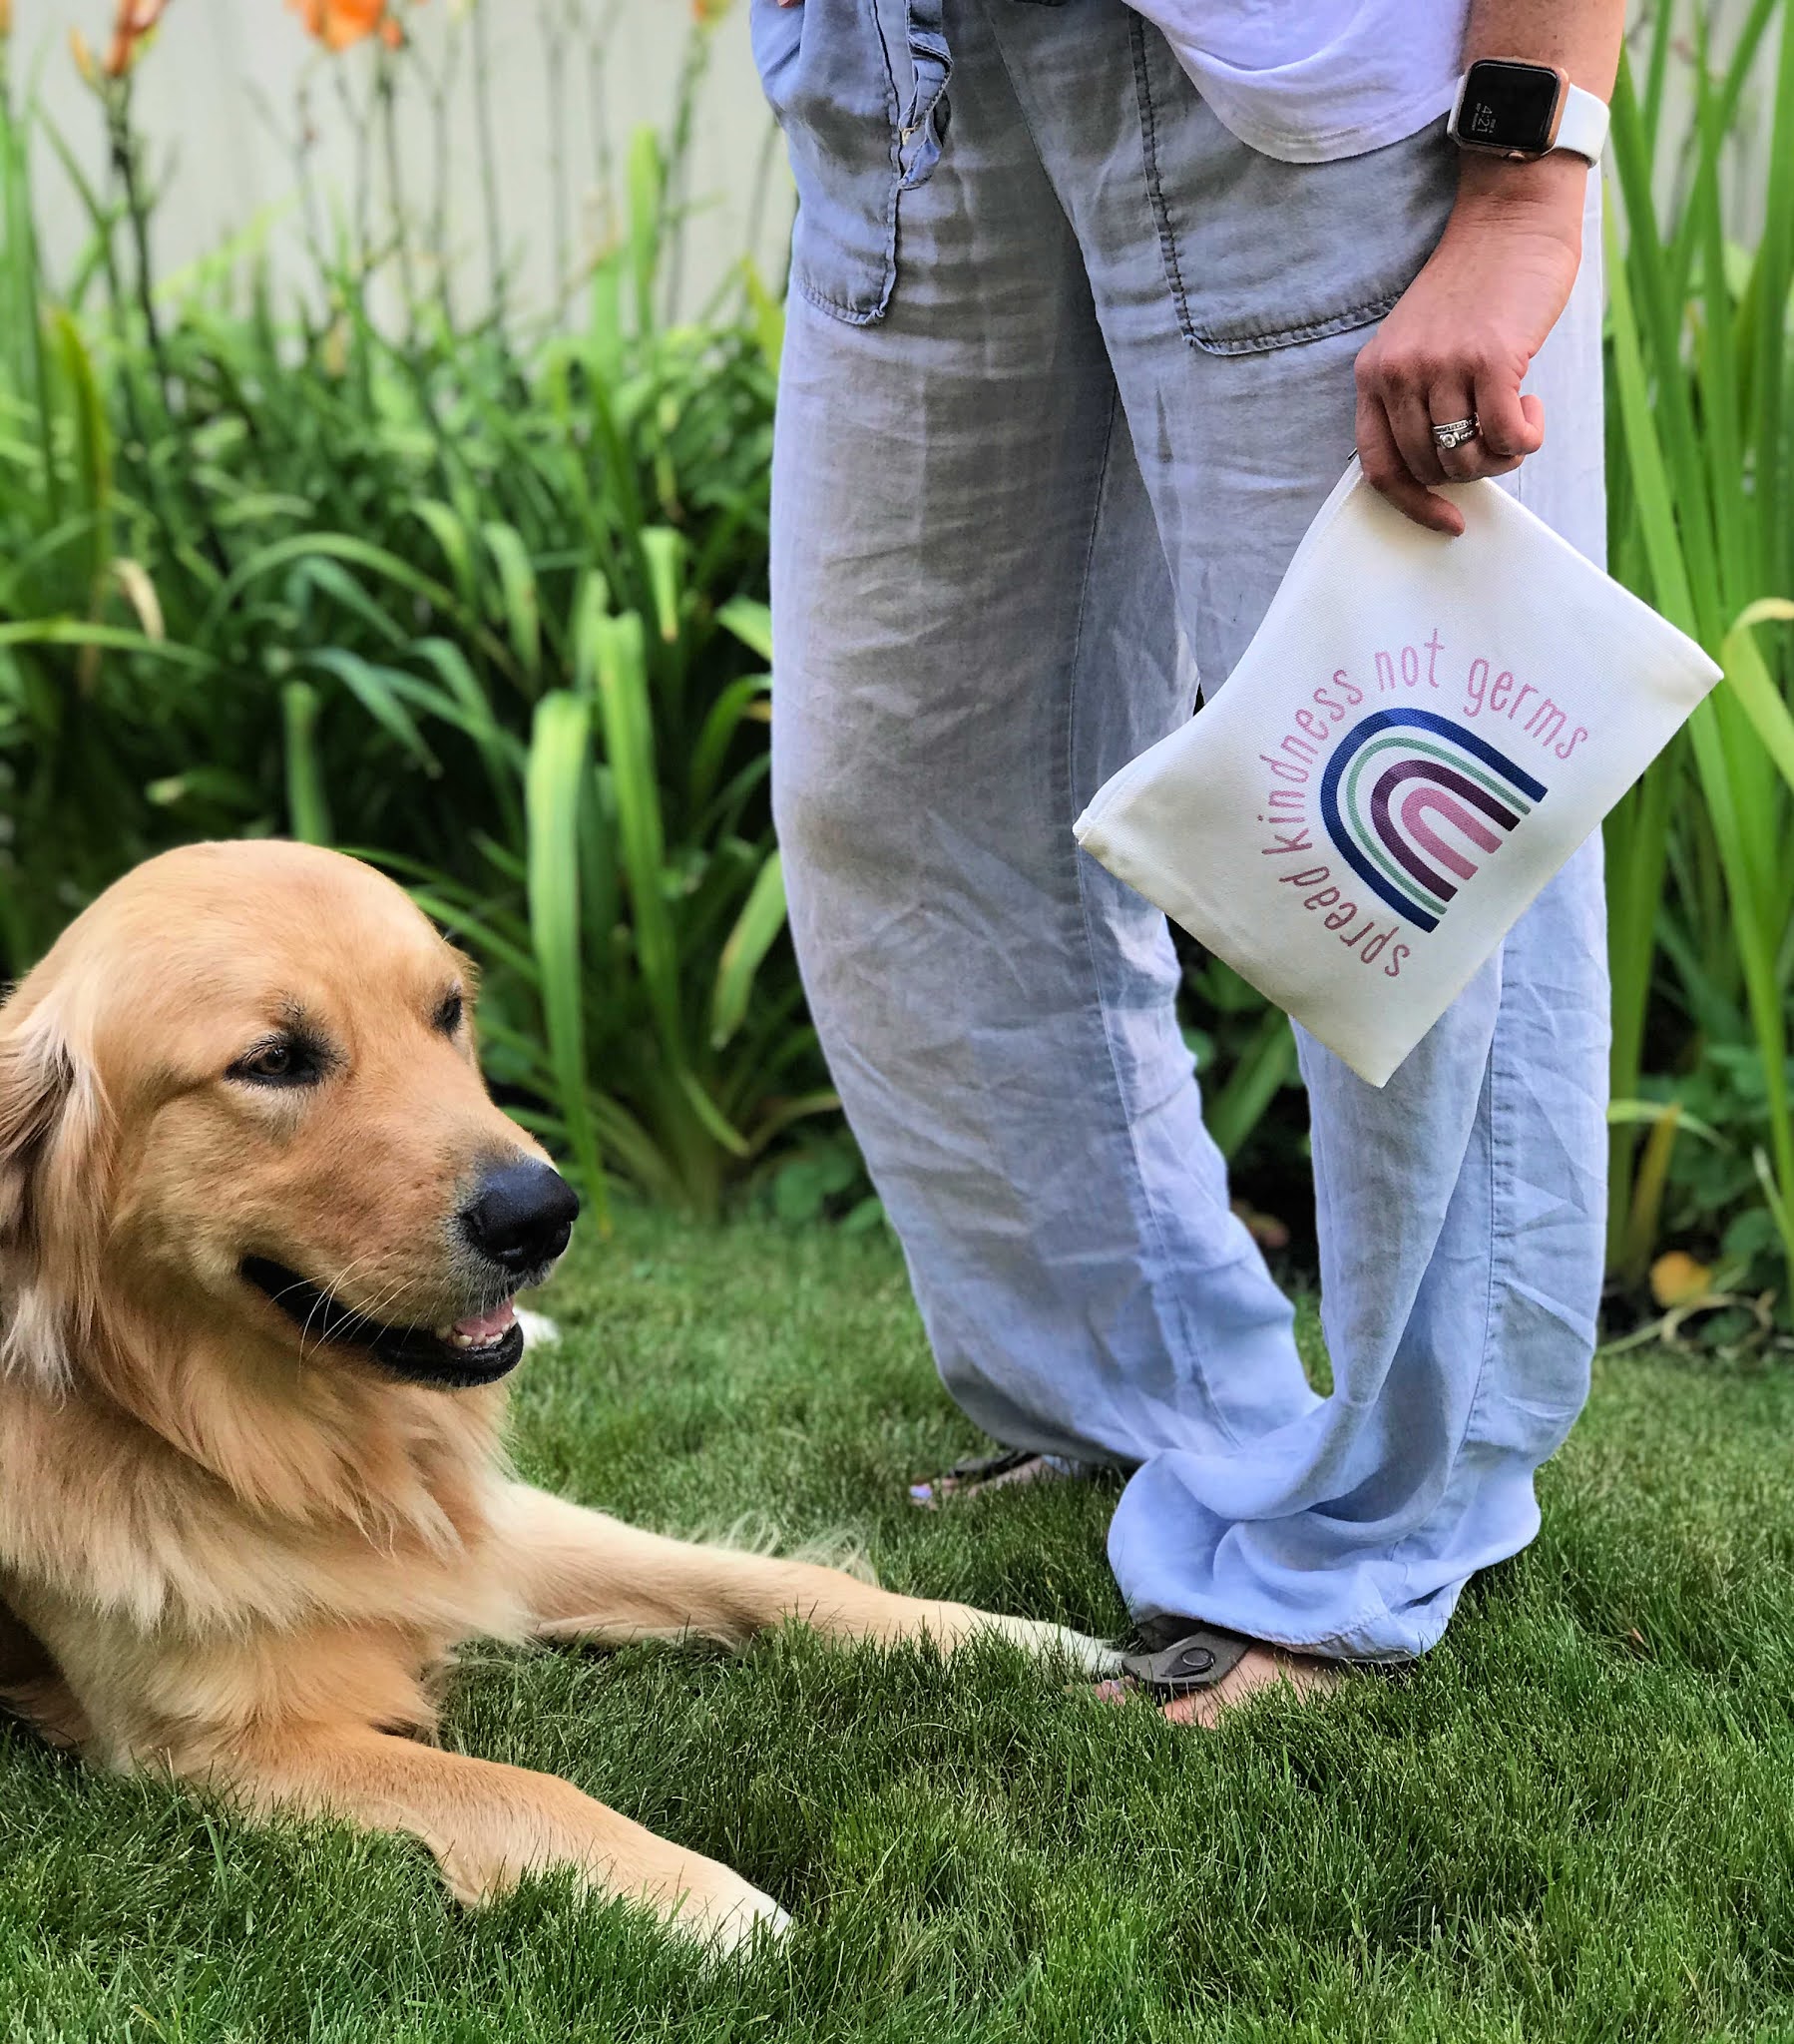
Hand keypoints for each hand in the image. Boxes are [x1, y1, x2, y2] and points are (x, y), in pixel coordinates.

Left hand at [1353, 157, 1587, 534]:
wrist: (1509, 220)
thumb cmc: (1474, 290)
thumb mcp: (1420, 344)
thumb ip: (1416, 400)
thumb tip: (1440, 470)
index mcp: (1373, 375)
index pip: (1379, 467)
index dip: (1412, 505)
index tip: (1448, 521)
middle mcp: (1400, 374)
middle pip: (1432, 469)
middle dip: (1473, 471)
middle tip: (1499, 439)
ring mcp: (1442, 367)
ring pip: (1468, 459)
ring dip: (1502, 455)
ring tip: (1517, 420)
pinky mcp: (1490, 360)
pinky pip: (1506, 437)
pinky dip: (1526, 437)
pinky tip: (1533, 406)